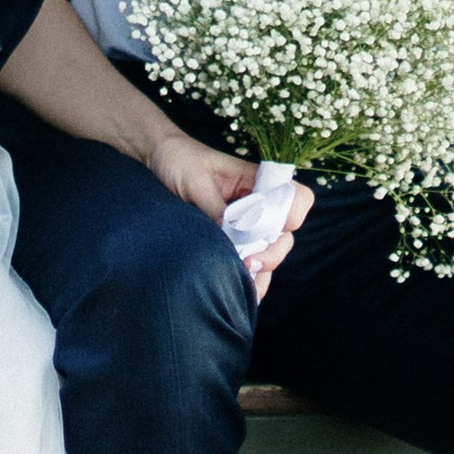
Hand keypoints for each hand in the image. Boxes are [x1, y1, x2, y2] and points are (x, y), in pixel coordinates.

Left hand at [148, 130, 311, 300]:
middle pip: (284, 235)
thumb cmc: (181, 161)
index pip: (295, 198)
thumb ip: (218, 211)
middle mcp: (258, 205)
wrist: (157, 159)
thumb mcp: (198, 184)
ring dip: (261, 272)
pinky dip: (249, 279)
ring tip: (245, 288)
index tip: (277, 228)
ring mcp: (246, 224)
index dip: (294, 214)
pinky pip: (247, 261)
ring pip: (268, 253)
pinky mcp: (230, 240)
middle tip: (249, 263)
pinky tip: (242, 293)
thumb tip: (233, 242)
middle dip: (272, 253)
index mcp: (257, 182)